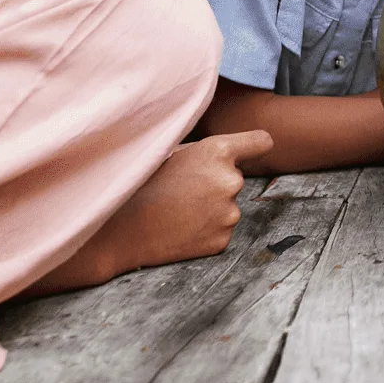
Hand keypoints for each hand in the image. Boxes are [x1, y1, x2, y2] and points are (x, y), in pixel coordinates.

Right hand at [101, 130, 275, 275]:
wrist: (123, 228)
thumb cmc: (144, 183)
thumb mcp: (174, 151)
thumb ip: (206, 151)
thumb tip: (228, 150)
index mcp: (219, 152)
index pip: (261, 141)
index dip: (256, 145)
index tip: (256, 149)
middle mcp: (231, 181)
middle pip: (236, 177)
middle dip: (217, 182)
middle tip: (185, 190)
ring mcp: (228, 214)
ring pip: (227, 206)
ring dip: (211, 208)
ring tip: (179, 210)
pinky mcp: (222, 241)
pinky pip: (220, 230)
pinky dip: (206, 230)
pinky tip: (182, 228)